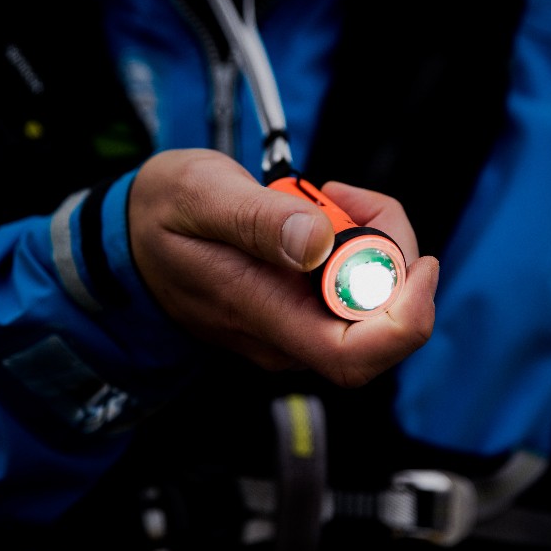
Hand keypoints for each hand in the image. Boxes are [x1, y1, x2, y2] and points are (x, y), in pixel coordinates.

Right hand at [128, 149, 439, 386]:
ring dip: (374, 244)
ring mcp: (294, 328)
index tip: (420, 263)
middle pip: (382, 327)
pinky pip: (353, 291)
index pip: (355, 354)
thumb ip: (258, 221)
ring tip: (327, 196)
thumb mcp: (201, 196)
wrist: (130, 241)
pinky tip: (326, 213)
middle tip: (346, 198)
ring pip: (373, 305)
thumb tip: (319, 243)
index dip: (407, 318)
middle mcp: (286, 336)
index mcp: (263, 315)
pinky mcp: (298, 312)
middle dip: (392, 255)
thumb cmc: (163, 215)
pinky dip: (359, 246)